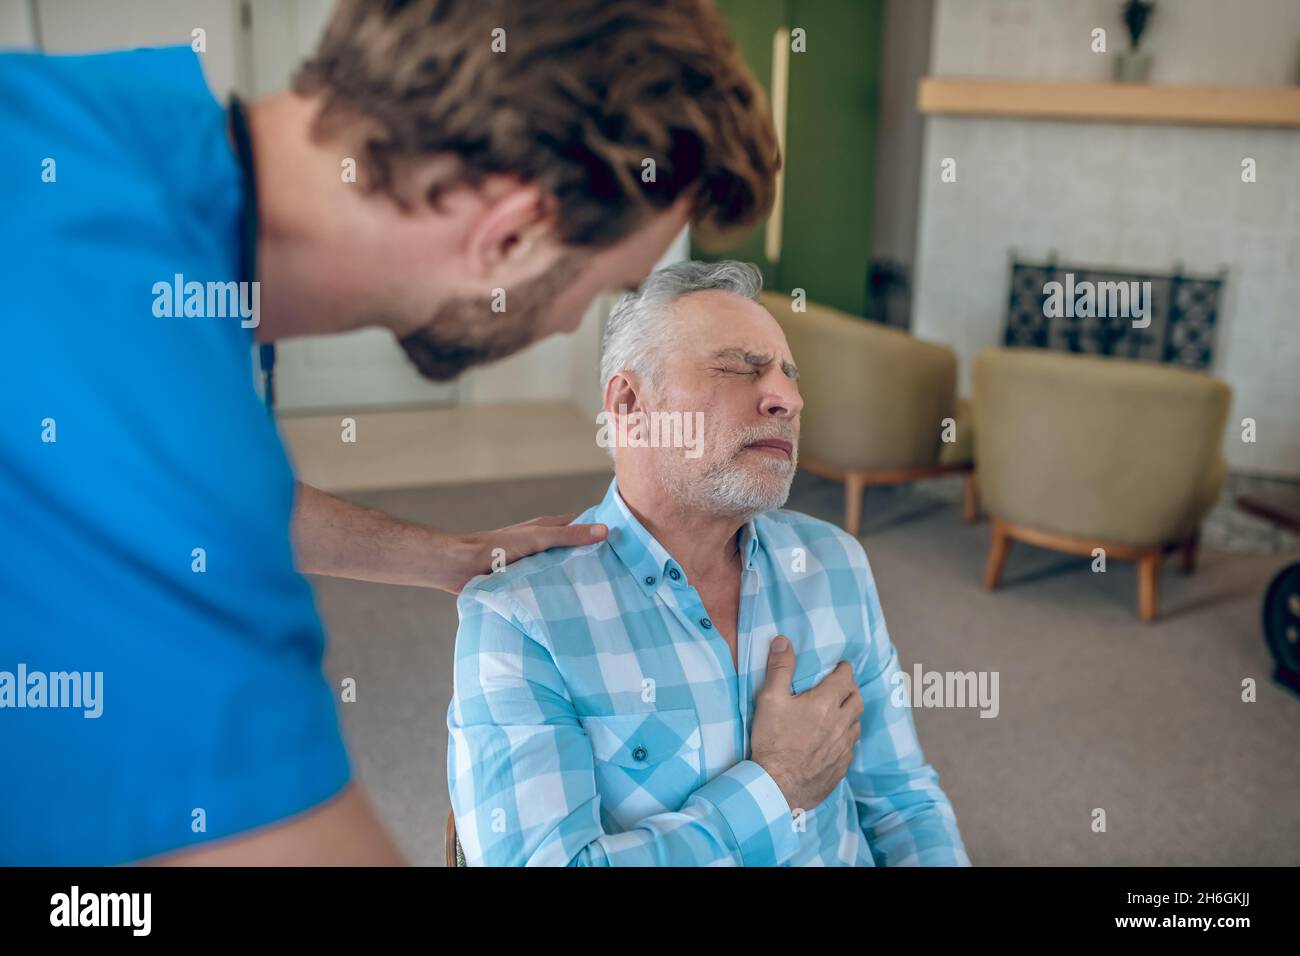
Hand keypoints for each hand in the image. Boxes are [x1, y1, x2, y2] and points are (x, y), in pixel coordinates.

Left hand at [440, 513, 606, 593]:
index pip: (582, 526)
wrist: (462, 567)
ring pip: (563, 569)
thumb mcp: (539, 538)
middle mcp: (544, 545)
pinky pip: (550, 586)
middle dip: (593, 559)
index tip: (625, 543)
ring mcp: (536, 564)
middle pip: (574, 550)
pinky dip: (562, 591)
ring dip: (577, 578)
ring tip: (603, 593)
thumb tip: (605, 530)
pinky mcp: (527, 582)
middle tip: (621, 575)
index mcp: (548, 528)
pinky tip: (574, 604)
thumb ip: (569, 535)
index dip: (601, 531)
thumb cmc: (498, 547)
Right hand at [750, 636, 862, 812]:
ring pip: (856, 725)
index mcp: (825, 703)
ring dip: (851, 715)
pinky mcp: (840, 768)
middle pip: (857, 700)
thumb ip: (779, 668)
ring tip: (840, 713)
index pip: (845, 679)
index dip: (844, 670)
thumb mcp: (770, 699)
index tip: (842, 666)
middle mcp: (840, 724)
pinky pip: (850, 749)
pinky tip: (835, 742)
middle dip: (852, 689)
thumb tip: (783, 641)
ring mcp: (843, 748)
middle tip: (843, 686)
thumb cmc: (772, 740)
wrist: (776, 785)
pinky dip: (846, 739)